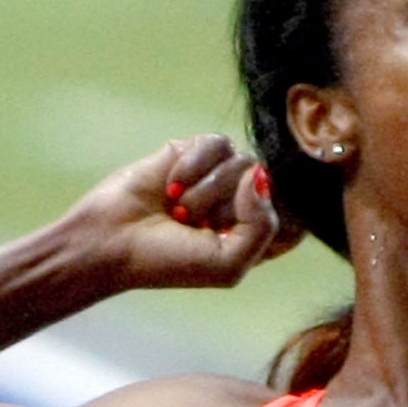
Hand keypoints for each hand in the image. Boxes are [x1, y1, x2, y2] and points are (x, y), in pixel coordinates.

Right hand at [67, 134, 301, 288]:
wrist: (111, 242)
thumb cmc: (168, 263)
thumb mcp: (229, 264)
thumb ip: (262, 226)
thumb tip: (260, 174)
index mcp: (255, 238)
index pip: (296, 217)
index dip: (283, 216)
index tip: (244, 230)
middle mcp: (240, 205)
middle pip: (270, 184)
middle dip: (230, 207)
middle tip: (195, 225)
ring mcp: (217, 177)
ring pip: (243, 161)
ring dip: (208, 189)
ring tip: (178, 210)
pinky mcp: (192, 152)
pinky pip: (216, 143)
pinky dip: (194, 165)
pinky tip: (171, 186)